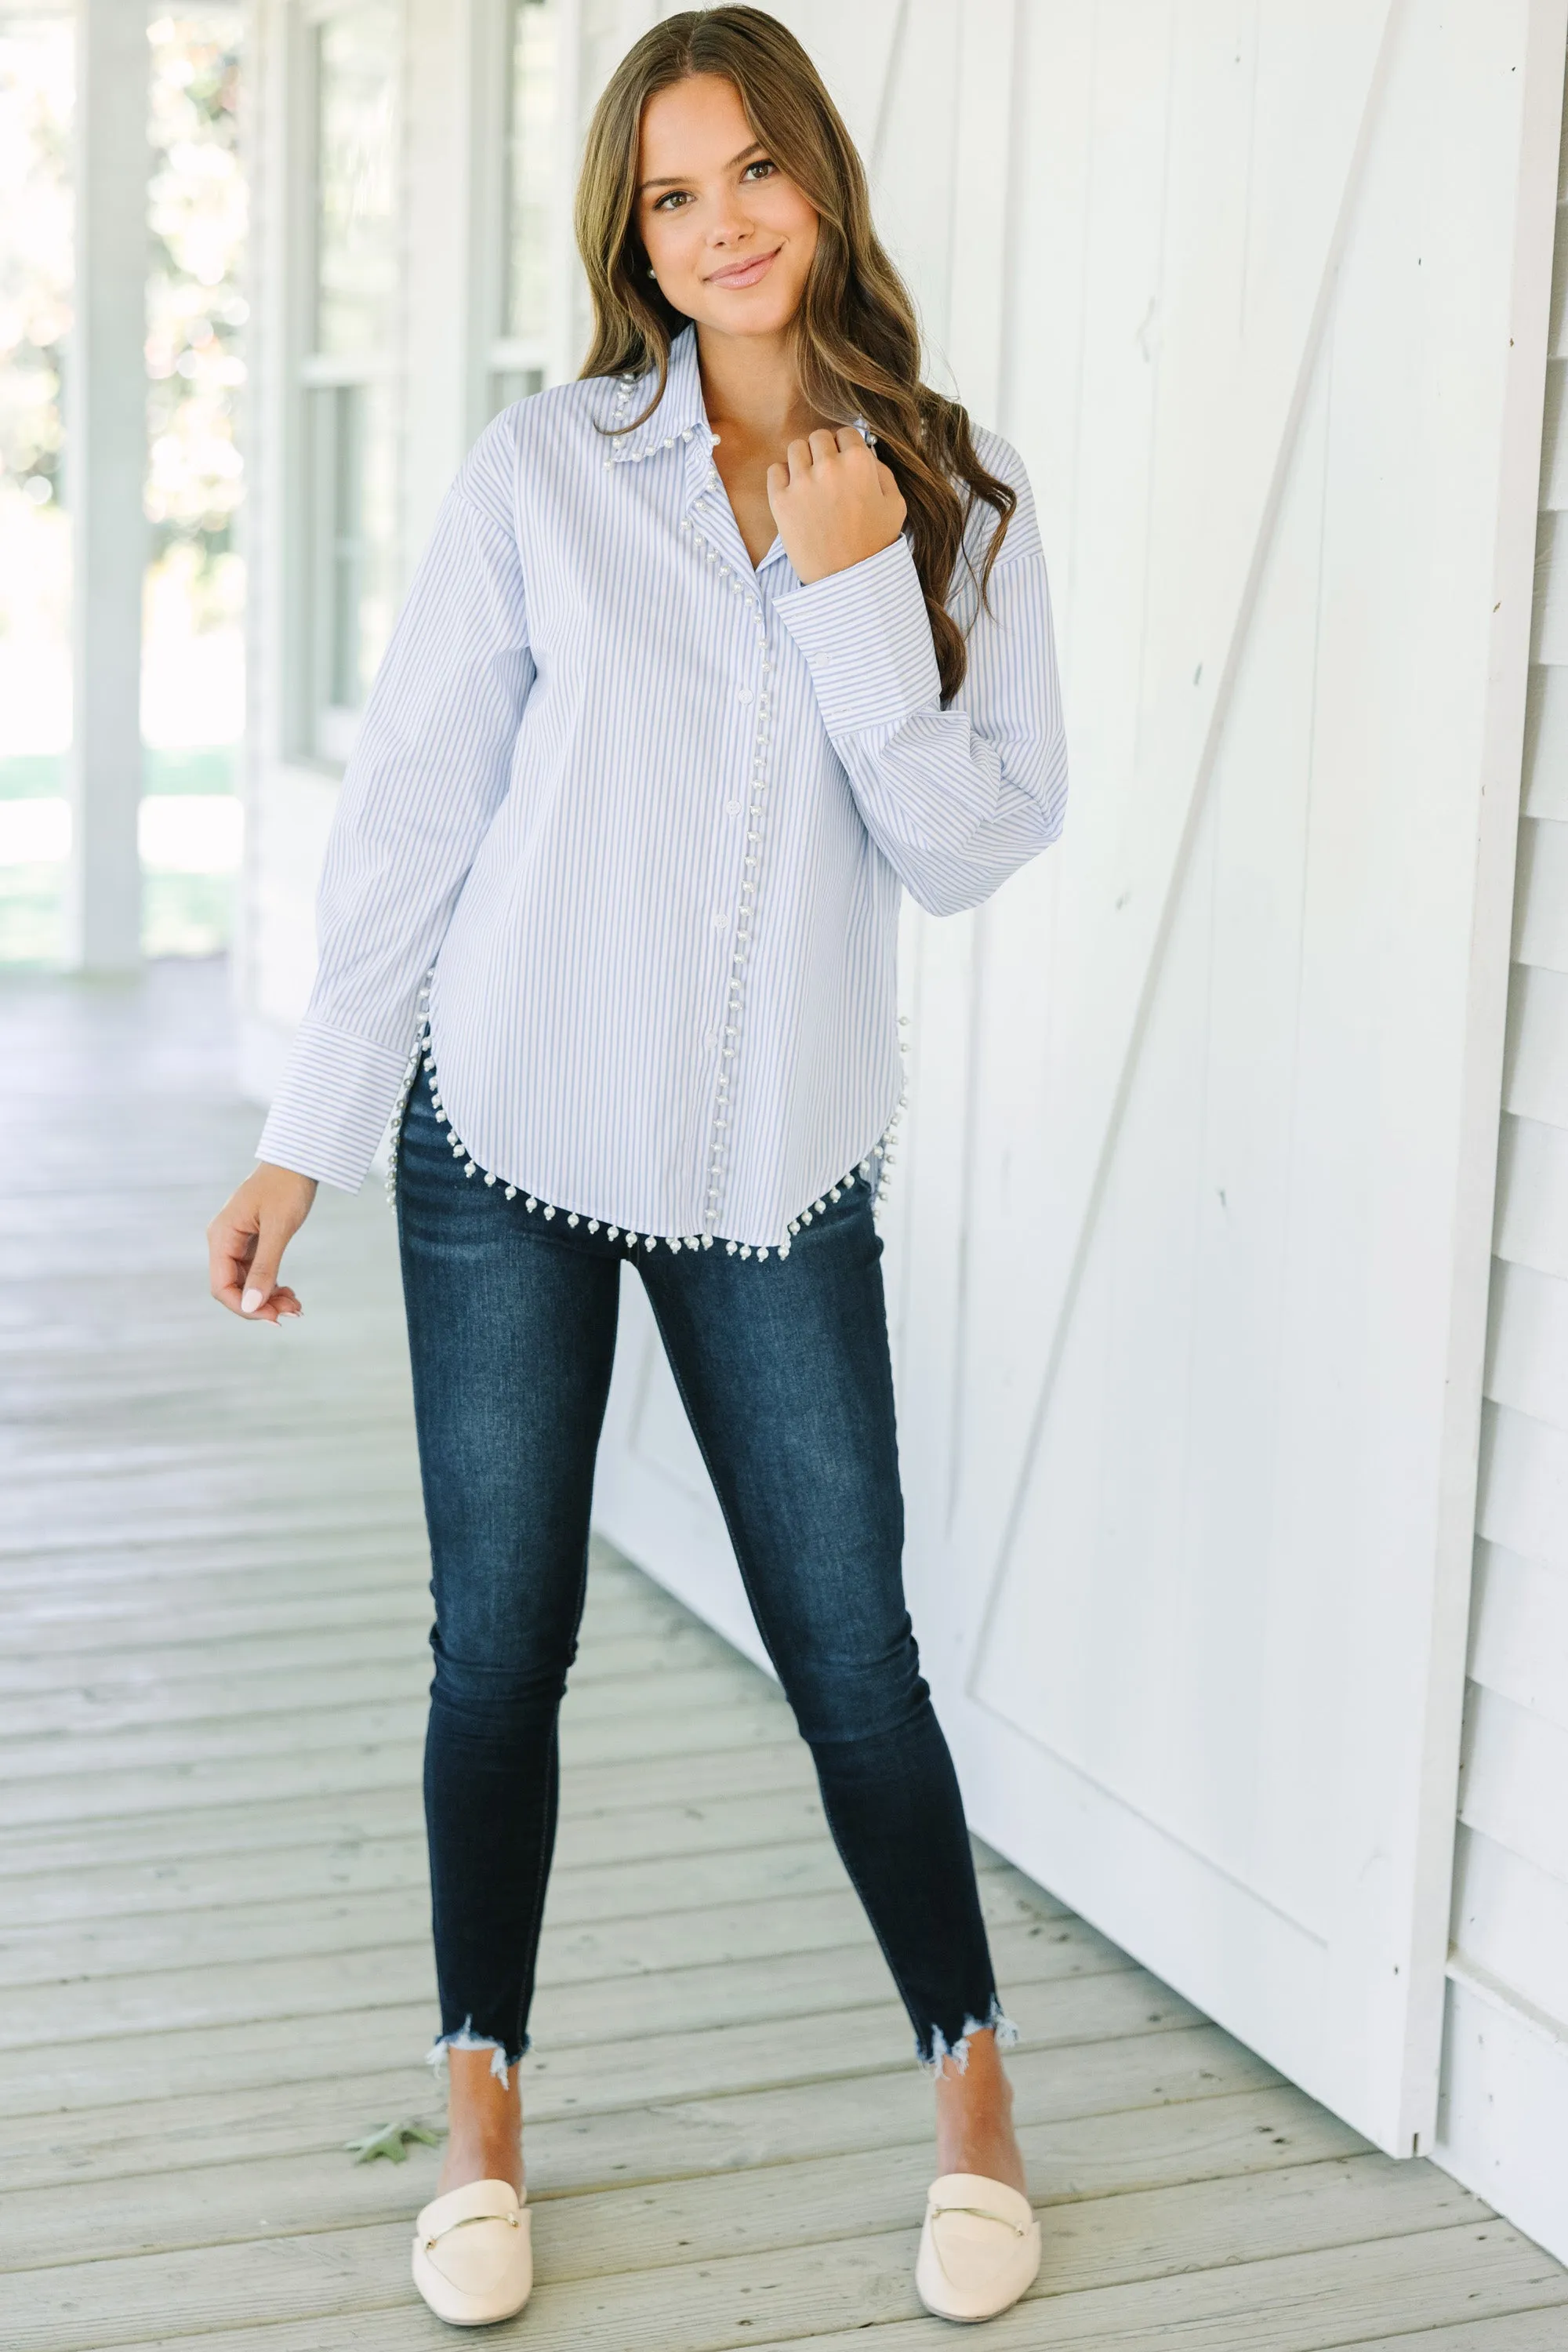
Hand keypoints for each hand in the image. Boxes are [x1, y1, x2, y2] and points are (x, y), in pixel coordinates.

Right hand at [207, 1162, 317, 1322]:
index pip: (221, 1287)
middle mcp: (224, 1242)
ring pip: (246, 1283)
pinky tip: (289, 1293)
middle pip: (233, 1288)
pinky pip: (256, 1273)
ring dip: (268, 1298)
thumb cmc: (287, 1187)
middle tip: (293, 1312)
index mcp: (221, 1237)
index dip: (244, 1308)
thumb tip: (250, 1304)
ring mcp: (237, 1243)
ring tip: (296, 1306)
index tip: (274, 1318)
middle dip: (260, 1305)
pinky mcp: (252, 1242)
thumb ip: (264, 1267)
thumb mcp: (278, 1229)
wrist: (297, 1160)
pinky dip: (271, 1286)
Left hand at [766, 427, 906, 584]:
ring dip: (803, 460)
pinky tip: (795, 492)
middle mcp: (828, 466)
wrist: (846, 581)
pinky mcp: (780, 500)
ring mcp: (801, 482)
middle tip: (828, 473)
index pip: (847, 432)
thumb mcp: (895, 505)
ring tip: (811, 482)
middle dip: (824, 451)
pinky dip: (783, 477)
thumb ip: (883, 472)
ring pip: (795, 448)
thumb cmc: (874, 545)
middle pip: (819, 437)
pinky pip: (775, 470)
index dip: (847, 446)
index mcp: (859, 462)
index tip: (845, 461)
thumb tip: (866, 454)